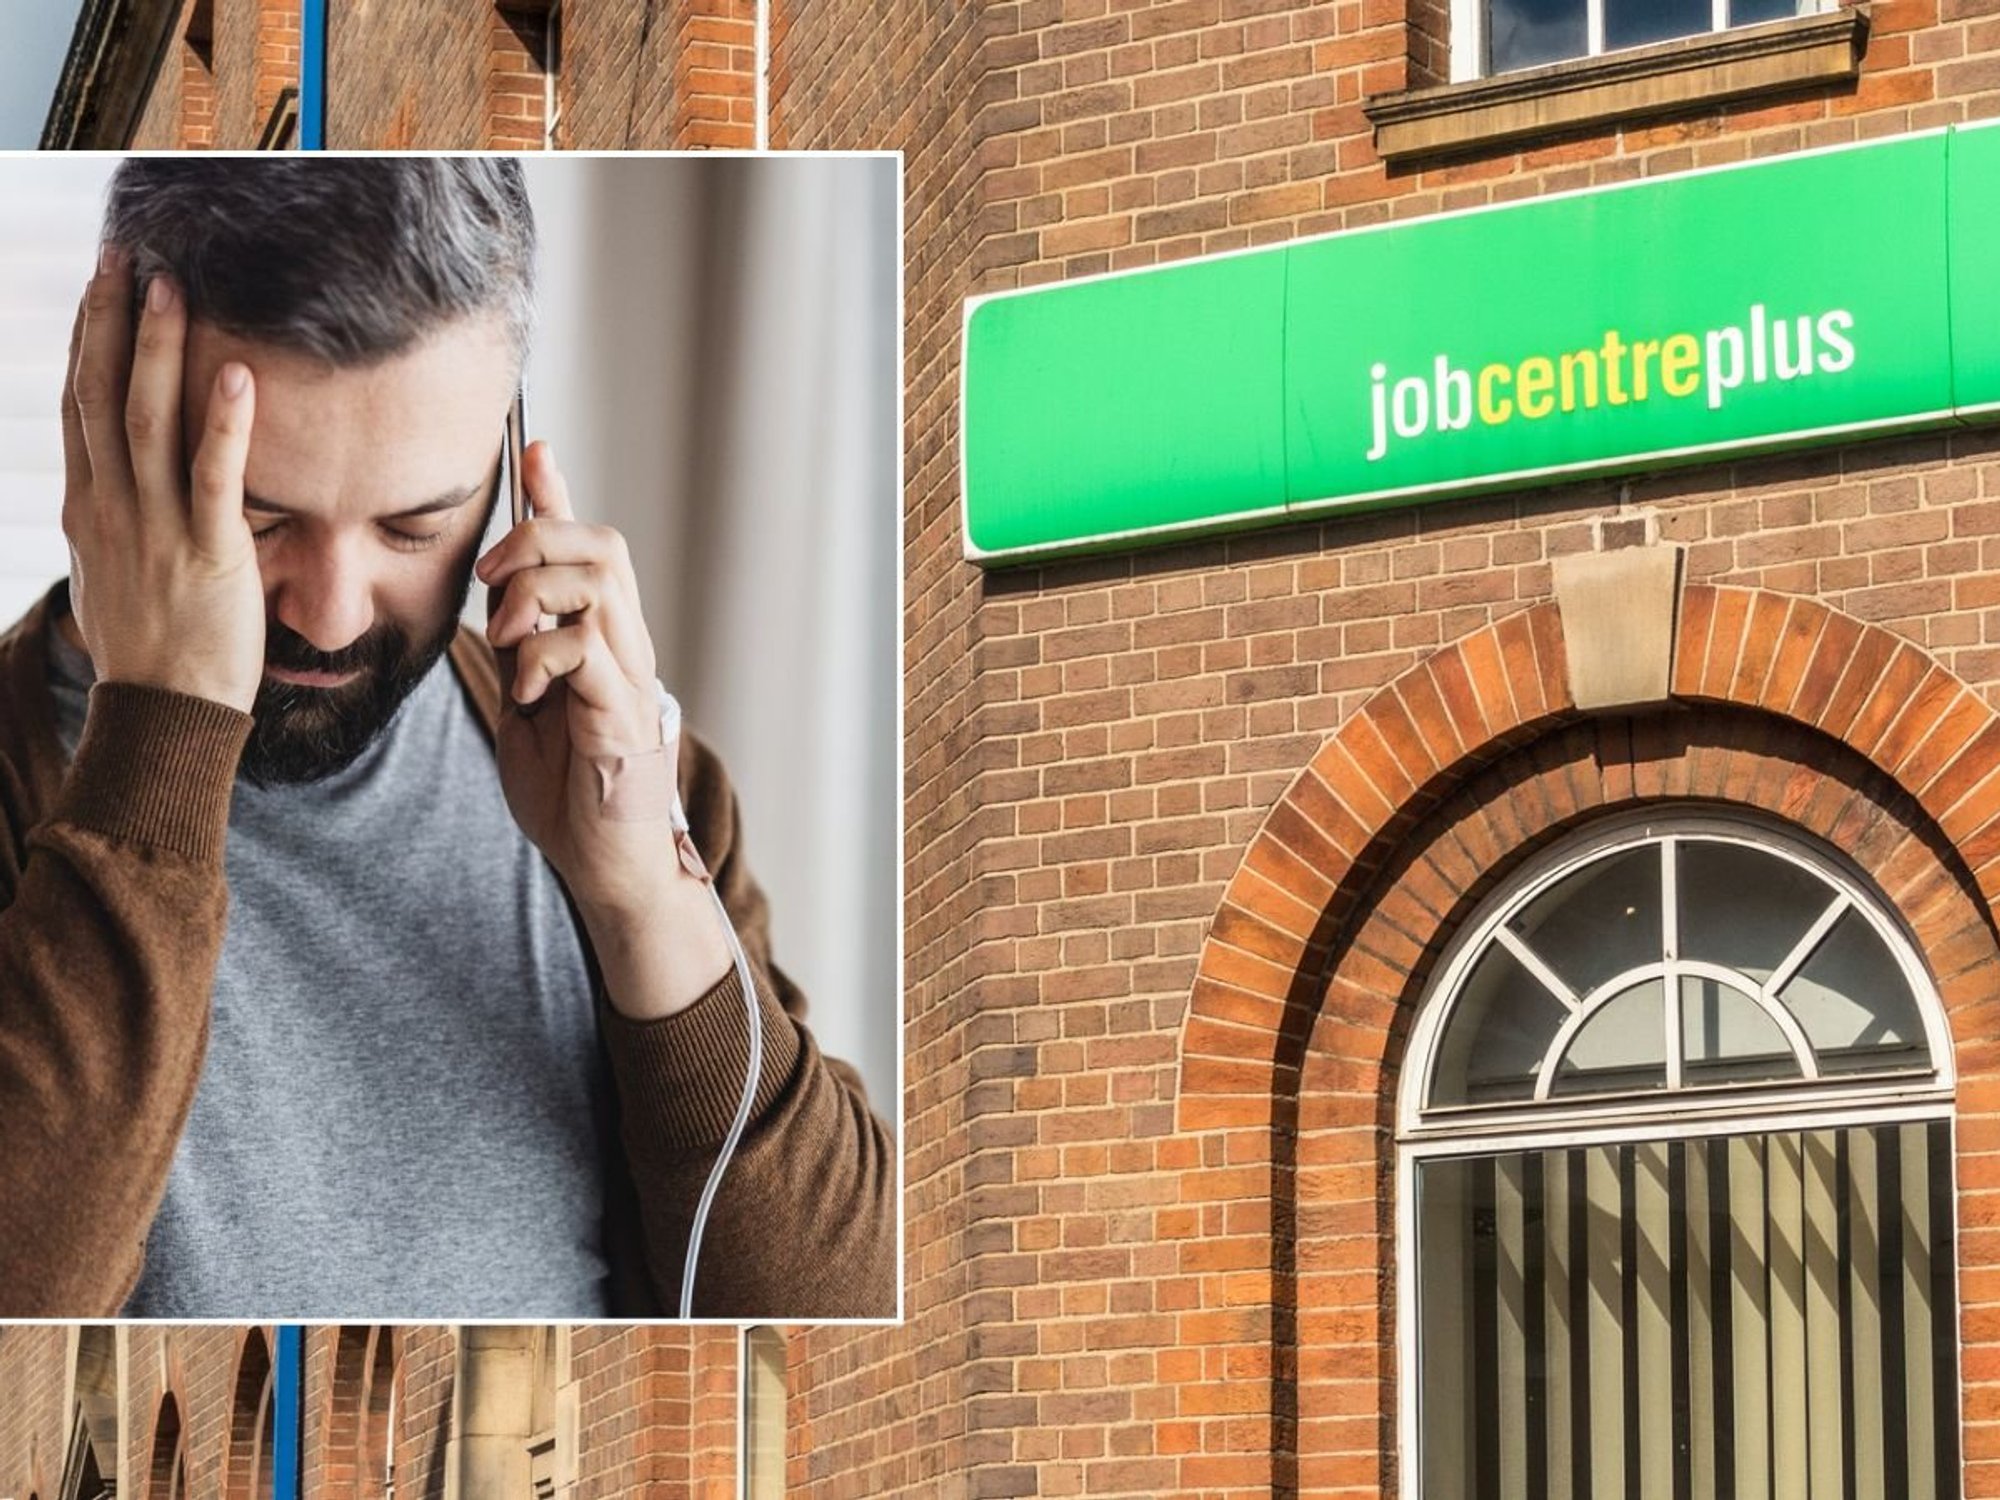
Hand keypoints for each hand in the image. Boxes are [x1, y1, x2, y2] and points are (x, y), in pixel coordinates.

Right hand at [61, 249, 264, 713]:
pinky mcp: (209, 553)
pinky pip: (215, 477)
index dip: (89, 338)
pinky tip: (238, 374)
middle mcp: (110, 507)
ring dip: (159, 349)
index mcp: (87, 507)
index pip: (80, 404)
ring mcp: (155, 529)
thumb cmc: (152, 647)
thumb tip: (103, 486)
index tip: (102, 282)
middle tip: (128, 255)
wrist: (167, 714)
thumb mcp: (114, 572)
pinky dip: (225, 423)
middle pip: (100, 395)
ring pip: (147, 421)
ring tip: (172, 286)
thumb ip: (110, 519)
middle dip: (111, 320)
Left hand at [478, 441, 675, 910]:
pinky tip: (527, 691)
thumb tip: (498, 588)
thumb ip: (519, 642)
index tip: (531, 447)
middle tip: (492, 582)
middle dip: (537, 541)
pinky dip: (543, 654)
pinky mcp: (620, 712)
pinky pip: (587, 647)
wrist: (603, 862)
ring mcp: (628, 675)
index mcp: (599, 636)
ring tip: (509, 640)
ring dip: (537, 595)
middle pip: (601, 544)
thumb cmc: (567, 788)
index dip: (557, 491)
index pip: (584, 544)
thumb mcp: (526, 697)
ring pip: (599, 582)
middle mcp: (625, 644)